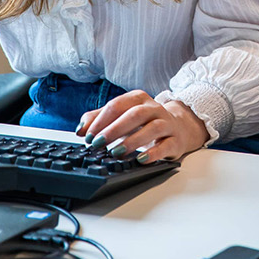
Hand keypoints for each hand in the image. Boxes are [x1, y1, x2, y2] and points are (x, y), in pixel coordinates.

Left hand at [75, 90, 209, 162]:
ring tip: (116, 152)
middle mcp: (154, 108)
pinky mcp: (175, 141)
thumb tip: (81, 129)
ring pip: (152, 128)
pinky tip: (141, 159)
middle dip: (114, 129)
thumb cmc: (144, 122)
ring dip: (132, 141)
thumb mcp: (121, 117)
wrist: (177, 127)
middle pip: (135, 114)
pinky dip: (154, 153)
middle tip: (98, 143)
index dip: (101, 120)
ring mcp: (167, 124)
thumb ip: (99, 119)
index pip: (118, 105)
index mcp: (139, 99)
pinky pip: (166, 145)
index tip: (88, 135)